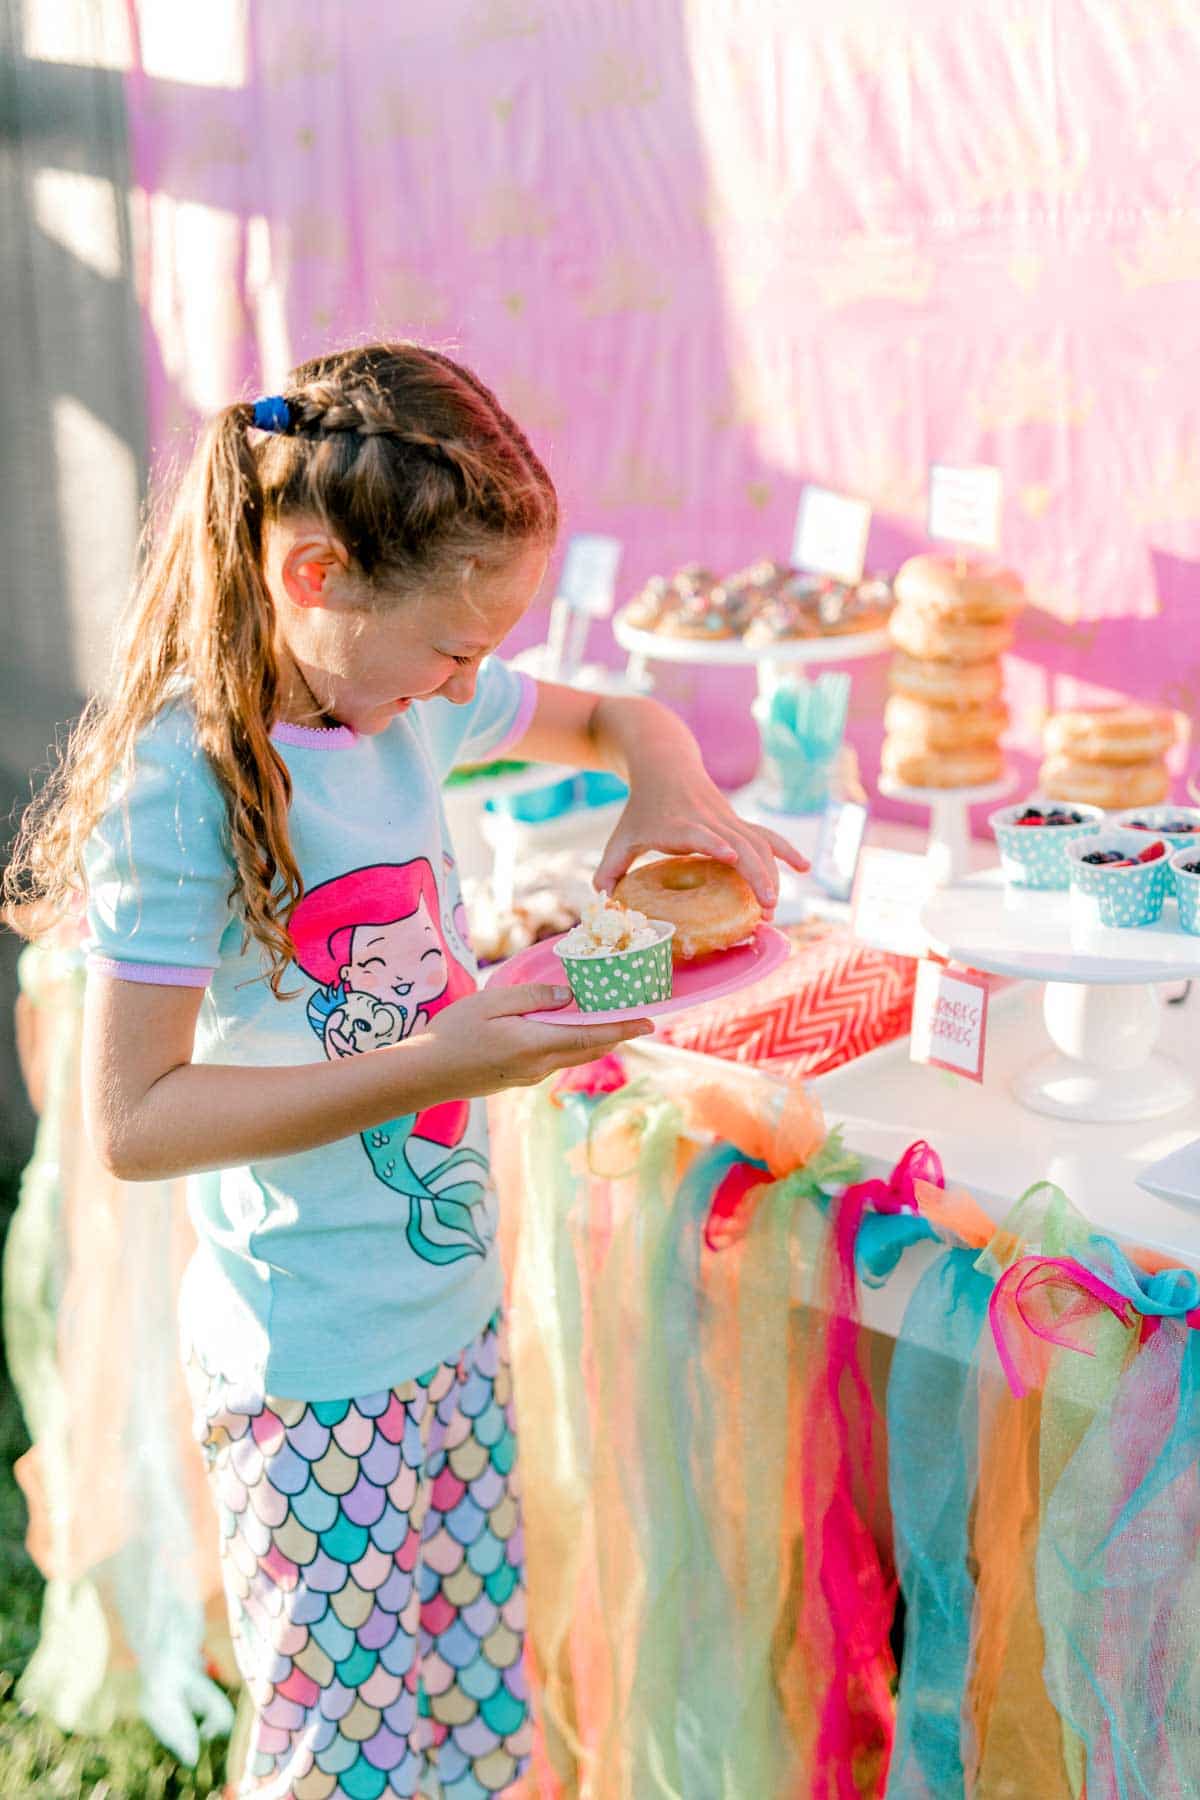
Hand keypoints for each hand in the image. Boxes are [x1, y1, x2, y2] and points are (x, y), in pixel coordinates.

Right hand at [420, 984, 653, 1097]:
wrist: (426, 1074)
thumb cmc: (454, 1033)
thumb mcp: (492, 1003)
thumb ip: (533, 998)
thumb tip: (568, 996)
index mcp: (536, 1045)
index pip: (590, 1036)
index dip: (623, 1028)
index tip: (650, 1022)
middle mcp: (539, 1066)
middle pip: (588, 1049)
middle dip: (616, 1033)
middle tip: (639, 1017)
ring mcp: (530, 1076)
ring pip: (573, 1055)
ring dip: (594, 1039)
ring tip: (610, 1019)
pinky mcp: (520, 1078)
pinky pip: (555, 1059)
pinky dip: (572, 1044)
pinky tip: (569, 1029)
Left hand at [594, 769, 809, 913]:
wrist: (664, 763)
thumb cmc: (641, 807)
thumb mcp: (621, 836)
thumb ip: (610, 869)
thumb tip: (603, 902)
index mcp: (677, 823)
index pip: (698, 832)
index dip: (714, 843)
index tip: (729, 855)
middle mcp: (707, 820)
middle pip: (740, 843)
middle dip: (755, 875)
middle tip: (765, 908)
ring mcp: (727, 819)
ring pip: (758, 843)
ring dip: (771, 873)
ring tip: (772, 908)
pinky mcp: (738, 821)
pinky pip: (767, 836)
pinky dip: (786, 851)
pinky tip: (805, 868)